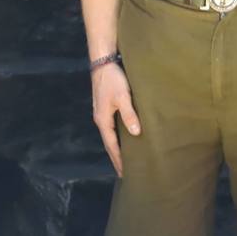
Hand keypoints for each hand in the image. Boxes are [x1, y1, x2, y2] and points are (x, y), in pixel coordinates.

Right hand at [91, 60, 139, 176]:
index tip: (124, 172)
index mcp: (103, 120)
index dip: (118, 158)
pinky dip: (118, 136)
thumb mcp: (123, 97)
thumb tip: (135, 133)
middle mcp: (101, 119)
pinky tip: (126, 137)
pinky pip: (113, 127)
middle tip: (125, 171)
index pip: (111, 145)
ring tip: (126, 158)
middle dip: (116, 157)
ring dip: (117, 147)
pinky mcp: (106, 107)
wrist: (103, 64)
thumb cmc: (114, 80)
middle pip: (109, 143)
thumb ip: (129, 114)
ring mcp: (103, 113)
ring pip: (111, 135)